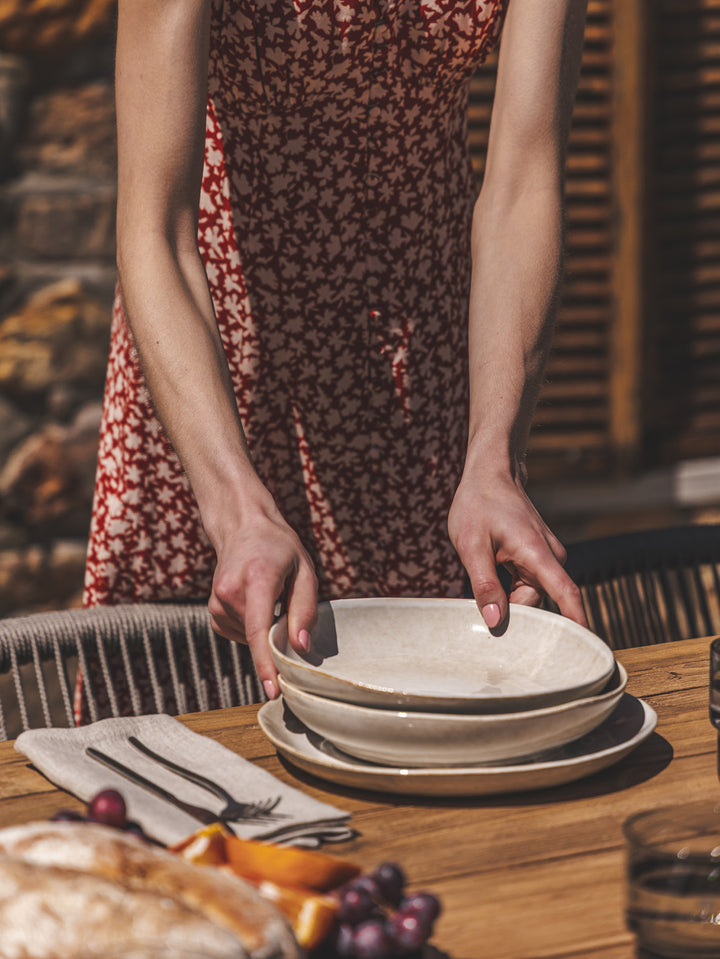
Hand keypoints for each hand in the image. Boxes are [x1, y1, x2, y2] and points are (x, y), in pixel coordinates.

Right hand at [207, 506, 317, 699]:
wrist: (243, 528)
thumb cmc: (279, 548)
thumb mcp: (304, 571)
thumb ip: (305, 610)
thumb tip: (301, 648)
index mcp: (256, 579)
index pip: (259, 629)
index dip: (267, 663)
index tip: (273, 690)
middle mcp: (229, 591)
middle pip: (259, 636)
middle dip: (278, 637)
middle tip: (289, 607)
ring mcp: (216, 602)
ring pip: (250, 638)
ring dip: (266, 629)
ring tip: (270, 595)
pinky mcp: (213, 612)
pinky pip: (240, 634)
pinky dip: (253, 628)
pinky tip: (256, 603)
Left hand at [448, 463, 586, 629]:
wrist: (490, 474)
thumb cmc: (479, 505)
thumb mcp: (471, 545)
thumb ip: (484, 584)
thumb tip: (494, 620)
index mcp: (537, 552)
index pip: (565, 593)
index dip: (576, 621)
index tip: (584, 647)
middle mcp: (550, 556)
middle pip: (537, 601)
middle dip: (512, 611)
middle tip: (481, 611)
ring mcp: (545, 556)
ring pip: (528, 594)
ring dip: (506, 597)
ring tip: (482, 580)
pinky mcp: (537, 557)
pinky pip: (526, 584)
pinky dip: (508, 588)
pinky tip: (490, 576)